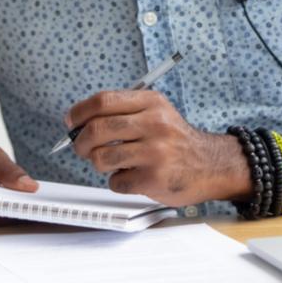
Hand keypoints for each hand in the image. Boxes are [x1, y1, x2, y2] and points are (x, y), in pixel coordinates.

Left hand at [66, 90, 249, 206]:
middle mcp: (154, 124)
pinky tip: (132, 176)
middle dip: (80, 142)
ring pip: (101, 158)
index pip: (103, 101)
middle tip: (81, 148)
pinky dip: (117, 181)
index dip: (79, 112)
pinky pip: (116, 182)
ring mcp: (155, 152)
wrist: (210, 164)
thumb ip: (122, 111)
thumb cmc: (175, 139)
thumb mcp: (155, 112)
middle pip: (97, 129)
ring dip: (99, 163)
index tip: (71, 122)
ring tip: (113, 162)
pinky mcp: (154, 178)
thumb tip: (77, 121)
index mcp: (151, 102)